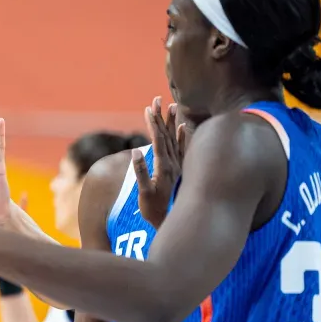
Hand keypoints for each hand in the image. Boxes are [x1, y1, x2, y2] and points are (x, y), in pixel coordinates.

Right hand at [134, 96, 186, 228]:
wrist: (170, 222)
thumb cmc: (154, 209)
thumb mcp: (144, 192)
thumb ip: (141, 172)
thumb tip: (136, 151)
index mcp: (163, 166)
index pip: (158, 139)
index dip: (153, 123)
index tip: (148, 108)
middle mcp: (173, 163)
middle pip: (166, 135)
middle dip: (161, 117)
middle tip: (157, 99)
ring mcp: (178, 166)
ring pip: (175, 139)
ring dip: (172, 122)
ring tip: (172, 106)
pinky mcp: (180, 170)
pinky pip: (182, 149)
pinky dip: (182, 137)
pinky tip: (183, 127)